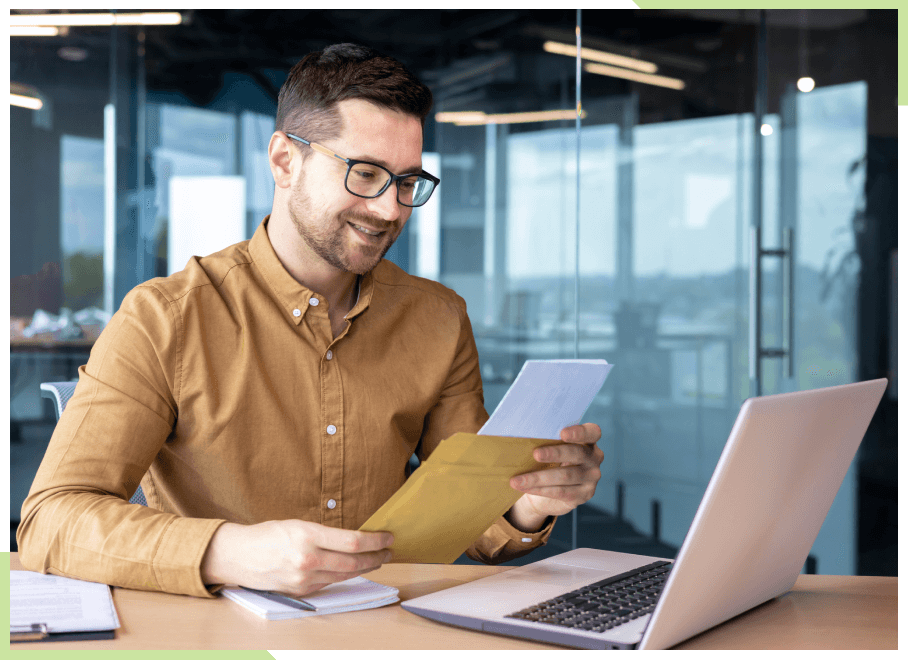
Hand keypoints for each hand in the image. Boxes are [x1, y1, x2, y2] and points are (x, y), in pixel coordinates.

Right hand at [201, 519, 393, 597]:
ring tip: (377, 559)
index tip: (388, 536)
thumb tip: (356, 538)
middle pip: (354, 563)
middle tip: (389, 550)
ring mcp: (304, 579)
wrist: (238, 556)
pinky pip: (330, 583)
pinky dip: (344, 575)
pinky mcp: (301, 592)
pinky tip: (353, 569)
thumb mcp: (298, 524)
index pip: (352, 542)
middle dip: (377, 557)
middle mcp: (307, 559)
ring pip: (345, 575)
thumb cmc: (268, 534)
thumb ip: (325, 533)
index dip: (375, 541)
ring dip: (365, 568)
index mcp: (307, 536)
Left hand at [508, 423, 602, 529]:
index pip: (592, 432)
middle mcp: (594, 459)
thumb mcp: (549, 447)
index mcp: (589, 441)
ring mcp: (591, 479)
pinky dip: (539, 489)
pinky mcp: (583, 495)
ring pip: (565, 476)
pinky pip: (560, 492)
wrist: (548, 491)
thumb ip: (545, 440)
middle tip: (535, 454)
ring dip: (538, 477)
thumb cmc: (548, 461)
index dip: (579, 432)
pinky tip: (524, 487)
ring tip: (517, 479)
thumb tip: (519, 434)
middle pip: (576, 454)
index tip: (562, 433)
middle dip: (554, 453)